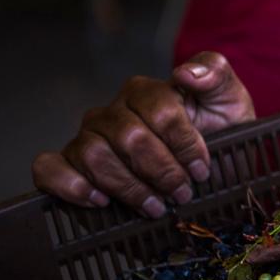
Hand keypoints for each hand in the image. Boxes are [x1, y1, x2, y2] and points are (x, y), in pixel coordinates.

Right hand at [32, 52, 254, 217]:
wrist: (208, 176)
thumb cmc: (218, 138)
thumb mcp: (230, 104)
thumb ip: (215, 75)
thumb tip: (185, 73)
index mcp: (147, 92)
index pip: (160, 111)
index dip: (184, 143)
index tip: (202, 170)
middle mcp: (113, 112)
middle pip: (129, 137)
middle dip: (161, 171)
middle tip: (182, 194)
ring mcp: (88, 138)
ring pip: (93, 155)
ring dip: (128, 187)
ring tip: (155, 206)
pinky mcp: (71, 166)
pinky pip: (49, 168)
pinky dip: (70, 185)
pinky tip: (100, 201)